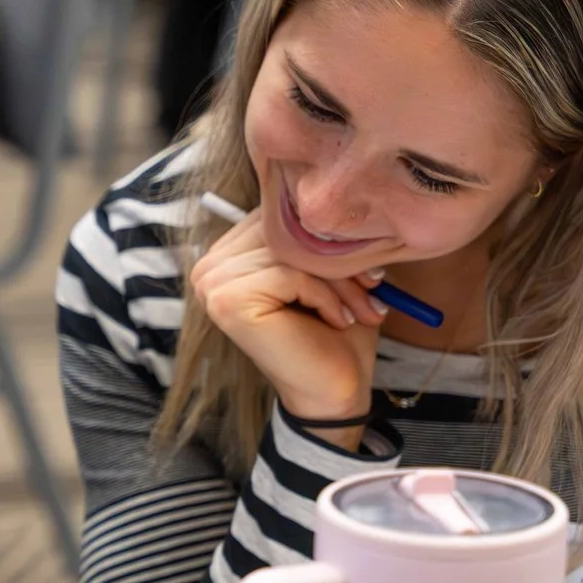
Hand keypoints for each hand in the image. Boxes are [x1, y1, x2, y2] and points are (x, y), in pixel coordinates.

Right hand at [190, 210, 387, 427]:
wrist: (334, 392)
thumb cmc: (334, 332)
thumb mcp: (326, 270)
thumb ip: (313, 232)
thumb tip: (331, 189)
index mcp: (226, 254)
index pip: (277, 215)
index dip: (325, 238)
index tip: (366, 271)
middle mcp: (208, 266)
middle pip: (283, 230)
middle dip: (337, 260)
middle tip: (374, 290)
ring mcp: (211, 283)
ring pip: (290, 251)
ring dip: (338, 281)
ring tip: (361, 310)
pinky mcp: (227, 300)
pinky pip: (289, 272)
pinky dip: (324, 295)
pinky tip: (336, 321)